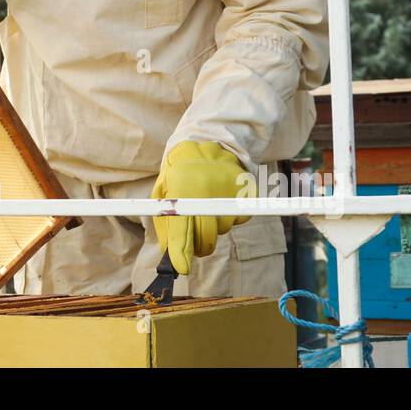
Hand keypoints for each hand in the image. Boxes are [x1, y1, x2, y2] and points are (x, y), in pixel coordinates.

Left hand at [152, 140, 253, 274]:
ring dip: (214, 227)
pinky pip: (239, 219)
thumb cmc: (179, 173)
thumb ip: (165, 222)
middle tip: (193, 240)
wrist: (206, 142)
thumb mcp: (163, 191)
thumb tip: (170, 254)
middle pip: (206, 236)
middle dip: (198, 245)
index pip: (182, 227)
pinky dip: (229, 216)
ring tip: (207, 206)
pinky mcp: (247, 189)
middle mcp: (207, 187)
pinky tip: (221, 200)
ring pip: (223, 229)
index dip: (181, 251)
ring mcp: (229, 188)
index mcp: (181, 186)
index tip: (182, 268)